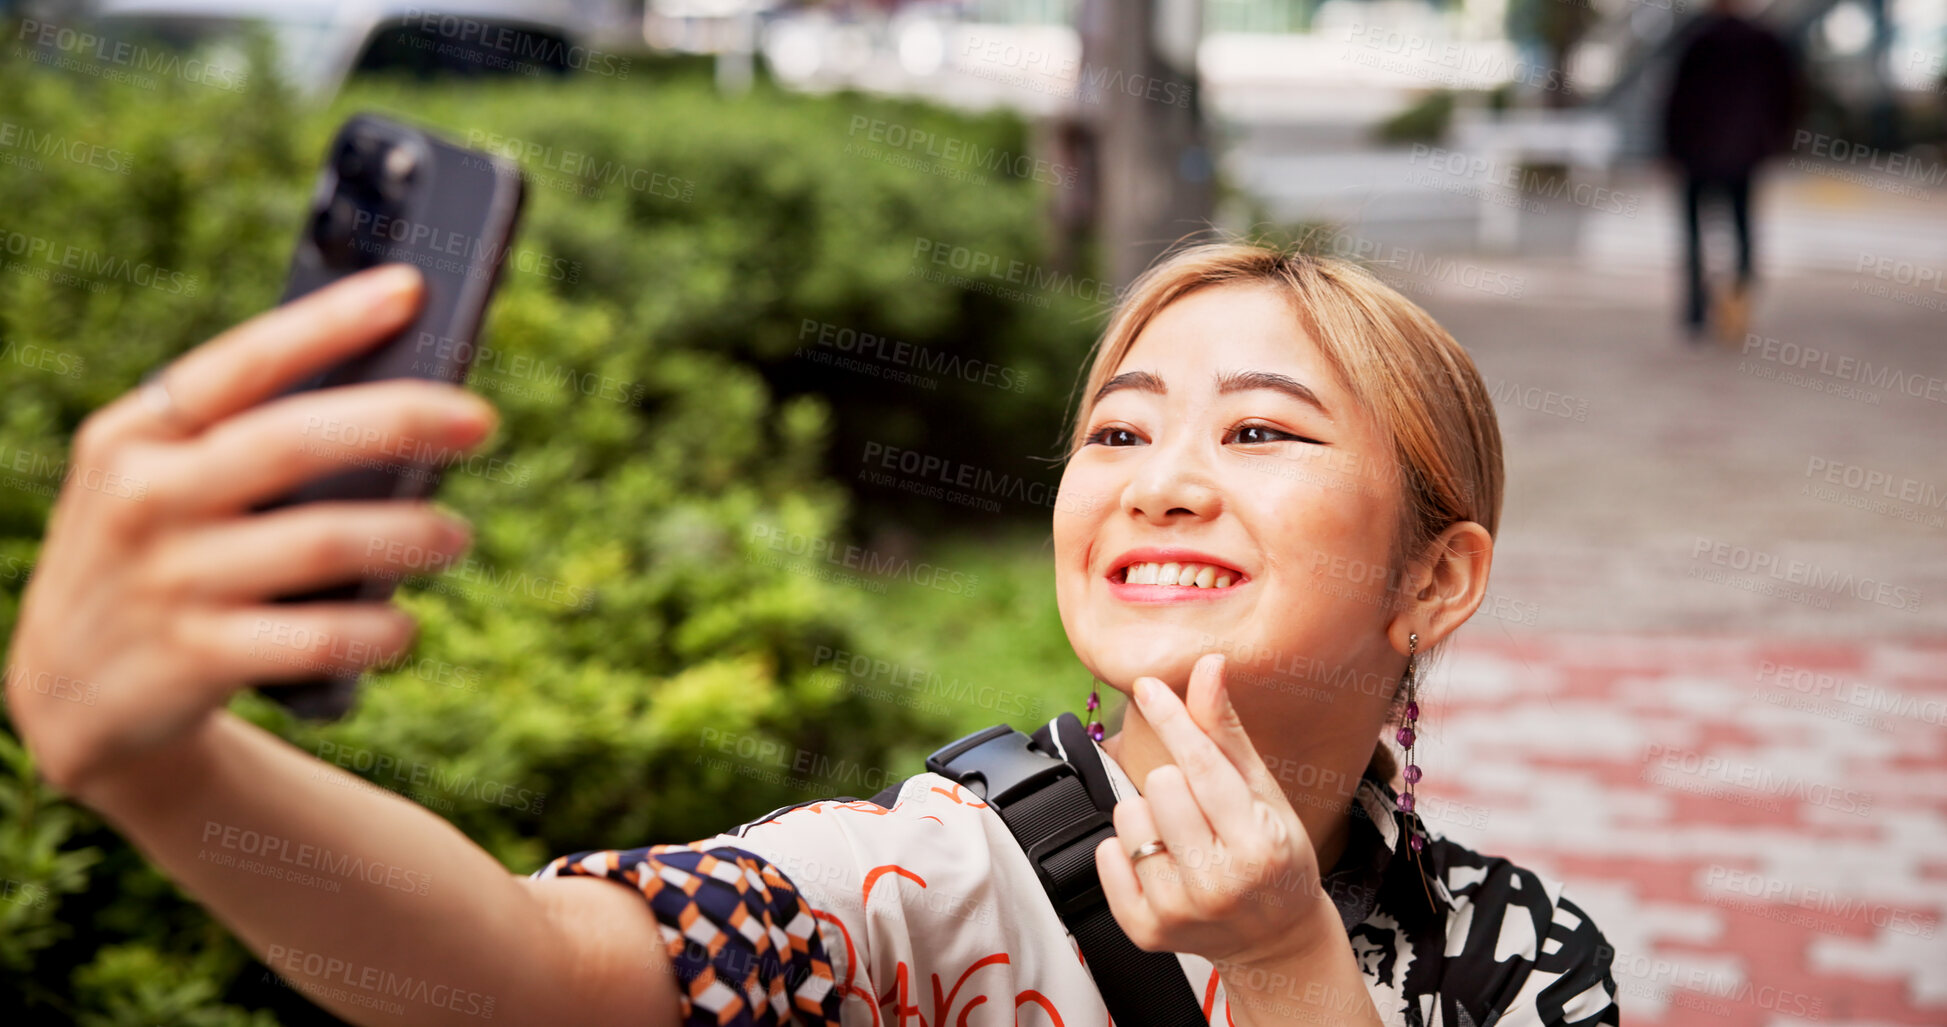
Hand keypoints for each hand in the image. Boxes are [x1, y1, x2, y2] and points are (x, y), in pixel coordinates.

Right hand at [3, 264, 496, 801]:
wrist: (69, 692)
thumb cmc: (162, 554)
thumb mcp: (167, 482)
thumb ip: (250, 440)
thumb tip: (404, 400)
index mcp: (137, 433)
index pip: (245, 361)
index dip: (330, 323)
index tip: (412, 290)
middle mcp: (144, 498)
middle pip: (294, 443)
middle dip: (399, 421)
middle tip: (481, 419)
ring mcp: (167, 581)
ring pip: (321, 541)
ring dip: (408, 535)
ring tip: (456, 536)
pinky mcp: (193, 661)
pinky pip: (316, 637)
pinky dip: (375, 630)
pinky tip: (403, 626)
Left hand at [1095, 653, 1337, 970]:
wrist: (1275, 941)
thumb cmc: (1274, 854)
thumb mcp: (1264, 793)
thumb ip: (1227, 732)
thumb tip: (1209, 664)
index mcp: (1259, 845)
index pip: (1202, 766)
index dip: (1172, 718)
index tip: (1148, 685)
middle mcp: (1219, 884)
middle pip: (1159, 784)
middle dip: (1174, 783)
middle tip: (1201, 809)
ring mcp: (1179, 912)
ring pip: (1128, 817)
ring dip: (1149, 816)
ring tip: (1184, 839)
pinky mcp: (1145, 930)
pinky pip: (1106, 855)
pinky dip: (1124, 850)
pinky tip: (1162, 863)